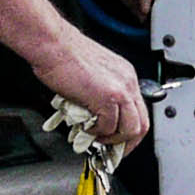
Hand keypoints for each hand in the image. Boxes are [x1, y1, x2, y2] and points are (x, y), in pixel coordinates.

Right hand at [40, 36, 150, 154]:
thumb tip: (97, 118)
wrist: (53, 44)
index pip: (139, 111)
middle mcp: (128, 82)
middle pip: (141, 124)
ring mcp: (120, 90)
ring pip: (130, 129)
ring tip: (95, 136)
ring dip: (112, 139)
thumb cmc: (64, 55)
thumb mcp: (93, 74)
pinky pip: (108, 127)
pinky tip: (85, 126)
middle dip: (126, 143)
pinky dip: (96, 132)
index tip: (117, 141)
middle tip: (111, 150)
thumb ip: (101, 94)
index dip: (128, 131)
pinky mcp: (107, 98)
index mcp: (125, 75)